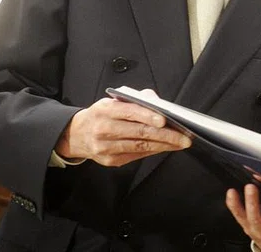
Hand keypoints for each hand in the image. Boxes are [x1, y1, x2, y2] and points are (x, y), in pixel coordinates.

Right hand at [54, 92, 190, 165]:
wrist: (75, 135)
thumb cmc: (101, 115)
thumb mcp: (112, 101)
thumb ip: (136, 99)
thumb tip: (158, 103)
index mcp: (106, 110)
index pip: (130, 112)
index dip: (148, 116)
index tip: (165, 120)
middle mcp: (104, 129)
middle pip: (139, 132)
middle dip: (166, 135)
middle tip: (185, 136)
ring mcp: (106, 147)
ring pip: (140, 146)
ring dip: (164, 145)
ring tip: (180, 143)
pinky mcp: (110, 160)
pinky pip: (136, 155)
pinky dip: (154, 151)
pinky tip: (166, 147)